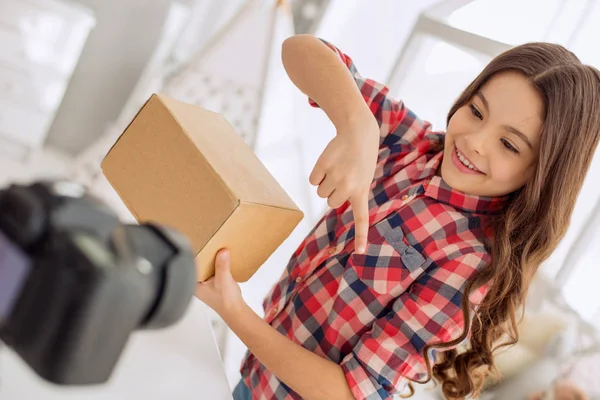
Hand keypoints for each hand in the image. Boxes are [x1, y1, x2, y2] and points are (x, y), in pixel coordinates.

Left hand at [195, 249, 245, 318]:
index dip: (192, 254)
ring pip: (206, 266)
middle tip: (206, 244)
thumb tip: (222, 252)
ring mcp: (205, 283)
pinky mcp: (213, 282)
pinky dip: (216, 264)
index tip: (197, 243)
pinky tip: (221, 259)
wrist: (235, 310)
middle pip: (198, 264)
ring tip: (214, 250)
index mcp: (193, 284)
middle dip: (203, 255)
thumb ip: (222, 265)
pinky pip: (213, 269)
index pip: (189, 265)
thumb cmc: (226, 301)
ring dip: (211, 260)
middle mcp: (197, 283)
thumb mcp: (223, 279)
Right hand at [309, 112, 378, 252]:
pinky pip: (313, 180)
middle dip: (332, 192)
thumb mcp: (363, 177)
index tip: (360, 253)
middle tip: (342, 177)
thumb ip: (351, 193)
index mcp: (361, 191)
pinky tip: (328, 162)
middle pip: (330, 202)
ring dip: (325, 182)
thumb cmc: (361, 158)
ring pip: (320, 192)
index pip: (361, 218)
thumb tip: (331, 201)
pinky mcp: (323, 166)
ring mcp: (335, 176)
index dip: (360, 236)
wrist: (358, 132)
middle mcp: (348, 187)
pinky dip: (317, 173)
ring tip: (337, 167)